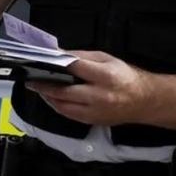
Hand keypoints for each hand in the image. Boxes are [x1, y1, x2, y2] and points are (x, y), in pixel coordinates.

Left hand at [28, 50, 153, 125]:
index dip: (56, 64)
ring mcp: (95, 111)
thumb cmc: (125, 76)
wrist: (145, 101)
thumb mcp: (107, 59)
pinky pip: (68, 115)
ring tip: (38, 88)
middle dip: (44, 86)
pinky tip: (51, 98)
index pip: (75, 68)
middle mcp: (99, 96)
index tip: (40, 61)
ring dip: (47, 97)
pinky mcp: (92, 121)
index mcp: (105, 76)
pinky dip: (57, 106)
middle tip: (31, 80)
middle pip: (64, 92)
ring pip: (63, 106)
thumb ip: (83, 56)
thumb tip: (60, 54)